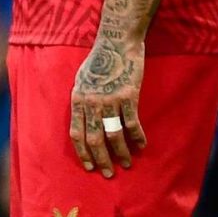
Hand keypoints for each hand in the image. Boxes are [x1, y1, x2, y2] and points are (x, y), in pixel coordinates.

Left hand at [67, 35, 145, 178]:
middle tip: (108, 174)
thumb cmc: (98, 60)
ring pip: (114, 135)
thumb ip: (81, 100)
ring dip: (121, 153)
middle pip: (94, 139)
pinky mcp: (128, 96)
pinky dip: (137, 137)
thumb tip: (82, 118)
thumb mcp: (81, 79)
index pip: (76, 134)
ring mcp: (110, 100)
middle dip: (101, 159)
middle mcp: (91, 103)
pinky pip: (132, 123)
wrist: (116, 42)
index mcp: (77, 100)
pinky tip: (141, 146)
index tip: (89, 166)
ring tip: (126, 164)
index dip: (83, 152)